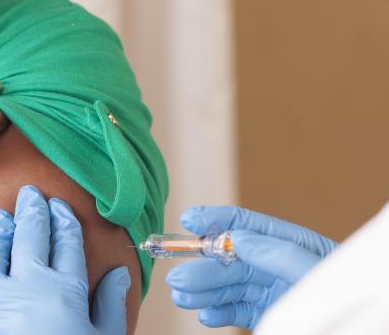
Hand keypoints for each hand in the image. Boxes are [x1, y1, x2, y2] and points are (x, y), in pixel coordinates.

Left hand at [0, 185, 130, 334]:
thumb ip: (111, 306)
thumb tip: (119, 273)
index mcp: (66, 291)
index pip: (66, 241)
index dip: (63, 219)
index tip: (59, 205)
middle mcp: (29, 290)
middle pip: (31, 237)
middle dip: (32, 210)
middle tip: (29, 193)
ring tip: (0, 218)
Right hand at [166, 206, 338, 329]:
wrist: (365, 329)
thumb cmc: (345, 298)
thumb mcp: (317, 272)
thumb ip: (279, 254)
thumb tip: (240, 237)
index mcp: (293, 245)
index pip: (249, 225)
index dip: (217, 219)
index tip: (189, 218)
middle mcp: (279, 266)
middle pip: (232, 259)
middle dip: (203, 265)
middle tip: (177, 276)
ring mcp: (273, 291)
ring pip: (230, 285)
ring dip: (203, 290)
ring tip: (181, 295)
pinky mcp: (269, 314)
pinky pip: (238, 310)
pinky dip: (218, 312)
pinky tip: (204, 313)